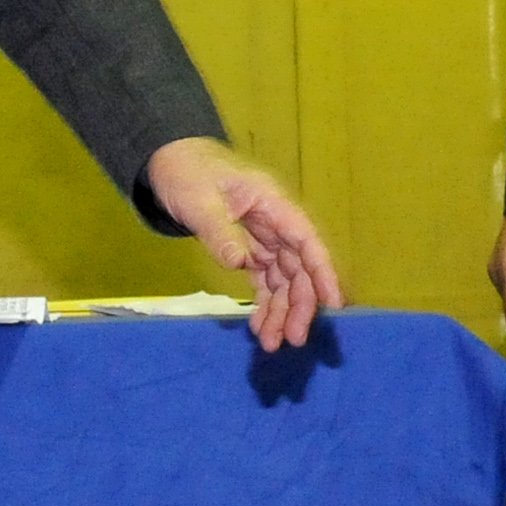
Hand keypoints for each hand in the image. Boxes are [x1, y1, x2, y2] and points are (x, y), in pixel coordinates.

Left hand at [144, 136, 344, 352]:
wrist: (170, 161)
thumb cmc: (187, 172)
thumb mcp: (198, 200)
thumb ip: (219, 231)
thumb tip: (240, 264)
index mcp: (273, 204)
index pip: (307, 241)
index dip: (323, 273)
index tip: (335, 304)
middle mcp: (276, 222)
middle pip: (299, 267)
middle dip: (300, 304)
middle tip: (293, 340)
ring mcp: (265, 237)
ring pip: (283, 279)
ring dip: (282, 311)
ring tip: (272, 343)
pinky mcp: (249, 248)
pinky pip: (264, 280)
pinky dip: (265, 303)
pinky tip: (260, 327)